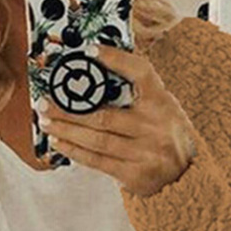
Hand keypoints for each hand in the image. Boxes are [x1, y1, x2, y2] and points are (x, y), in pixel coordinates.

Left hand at [38, 42, 196, 196]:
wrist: (186, 180)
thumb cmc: (167, 139)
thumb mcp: (165, 111)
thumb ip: (139, 97)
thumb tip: (96, 80)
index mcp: (163, 103)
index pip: (141, 73)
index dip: (116, 59)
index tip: (91, 51)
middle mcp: (154, 127)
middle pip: (104, 115)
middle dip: (69, 110)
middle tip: (45, 102)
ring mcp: (144, 153)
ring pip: (97, 140)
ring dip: (66, 131)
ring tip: (46, 122)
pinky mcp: (134, 174)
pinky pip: (97, 161)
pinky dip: (74, 151)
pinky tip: (59, 142)